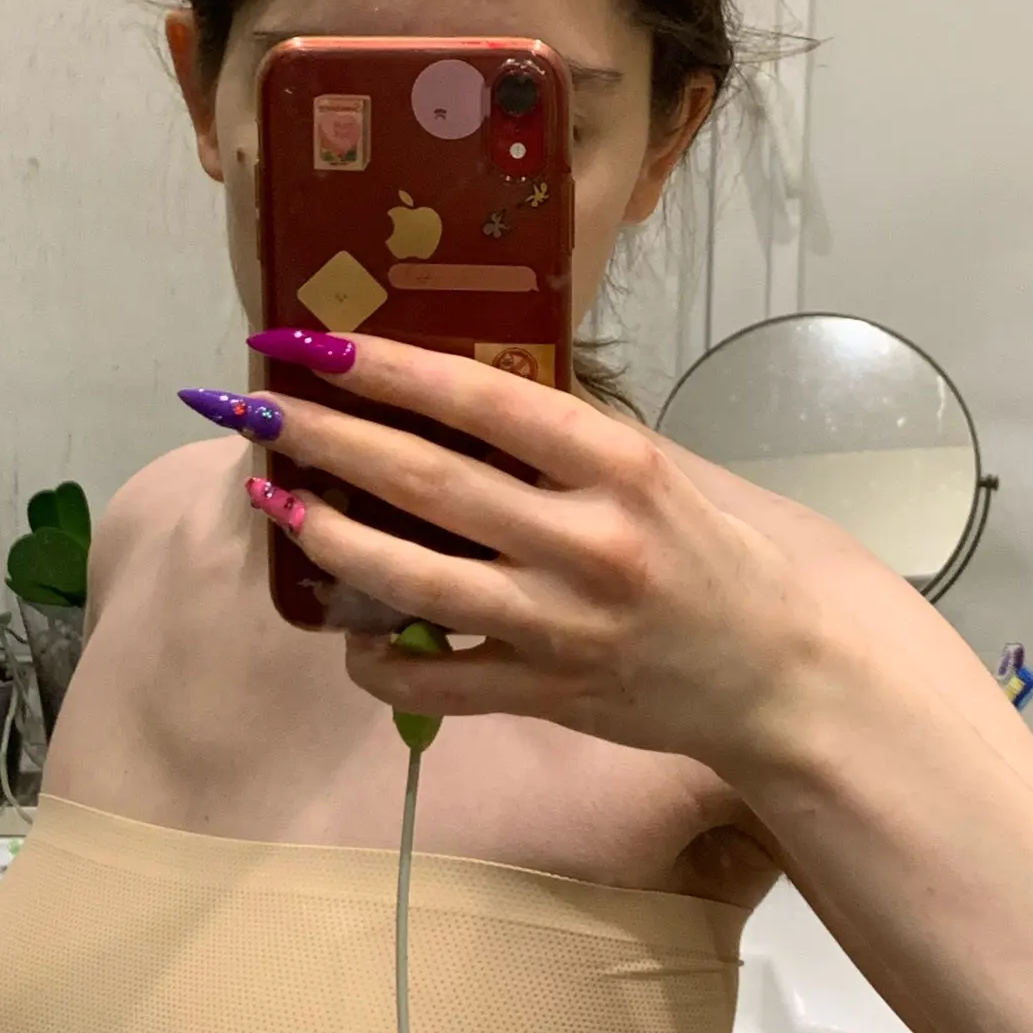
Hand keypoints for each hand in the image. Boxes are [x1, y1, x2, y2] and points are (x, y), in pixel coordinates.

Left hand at [225, 332, 833, 769]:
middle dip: (327, 437)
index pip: (483, 399)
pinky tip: (345, 636)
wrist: (777, 675)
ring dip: (330, 537)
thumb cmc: (713, 558)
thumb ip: (563, 438)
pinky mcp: (547, 692)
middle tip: (254, 403)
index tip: (313, 339)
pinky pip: (439, 678)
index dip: (387, 368)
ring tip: (271, 499)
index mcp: (617, 467)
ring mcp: (562, 623)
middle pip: (428, 480)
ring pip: (416, 578)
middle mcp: (587, 540)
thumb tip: (452, 392)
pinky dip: (380, 660)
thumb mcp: (653, 473)